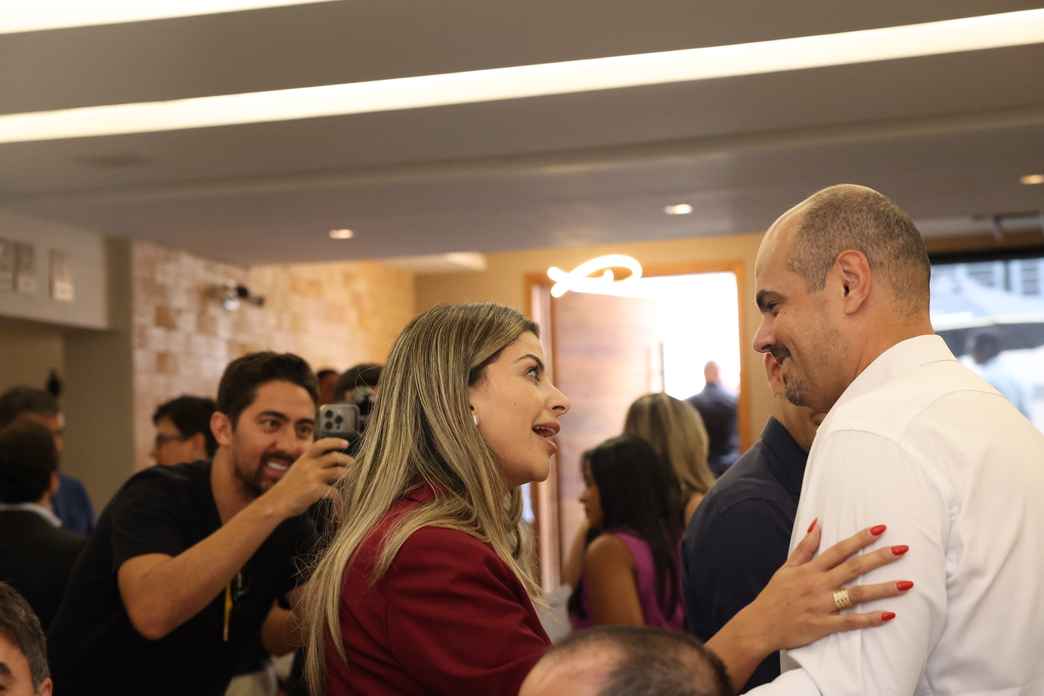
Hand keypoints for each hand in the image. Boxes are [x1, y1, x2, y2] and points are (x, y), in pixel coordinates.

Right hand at [264, 438, 351, 517]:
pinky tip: (341, 503)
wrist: (275, 503)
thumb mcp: (297, 470)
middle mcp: (309, 465)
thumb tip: (330, 464)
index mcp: (304, 459)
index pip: (321, 444)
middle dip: (348, 461)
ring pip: (339, 471)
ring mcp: (313, 477)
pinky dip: (340, 498)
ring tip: (353, 481)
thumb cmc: (288, 489)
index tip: (345, 443)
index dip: (335, 442)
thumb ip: (311, 465)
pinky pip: (334, 492)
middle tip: (355, 466)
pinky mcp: (315, 490)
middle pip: (334, 457)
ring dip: (349, 476)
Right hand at [737, 522, 911, 655]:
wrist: (760, 625)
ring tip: (906, 584)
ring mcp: (822, 605)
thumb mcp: (786, 568)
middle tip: (903, 549)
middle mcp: (818, 584)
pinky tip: (888, 615)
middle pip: (853, 568)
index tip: (880, 529)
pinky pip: (850, 622)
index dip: (860, 538)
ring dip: (883, 589)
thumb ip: (804, 548)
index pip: (839, 550)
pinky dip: (869, 619)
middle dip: (879, 558)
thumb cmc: (774, 596)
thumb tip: (818, 525)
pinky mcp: (823, 625)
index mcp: (810, 569)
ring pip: (857, 594)